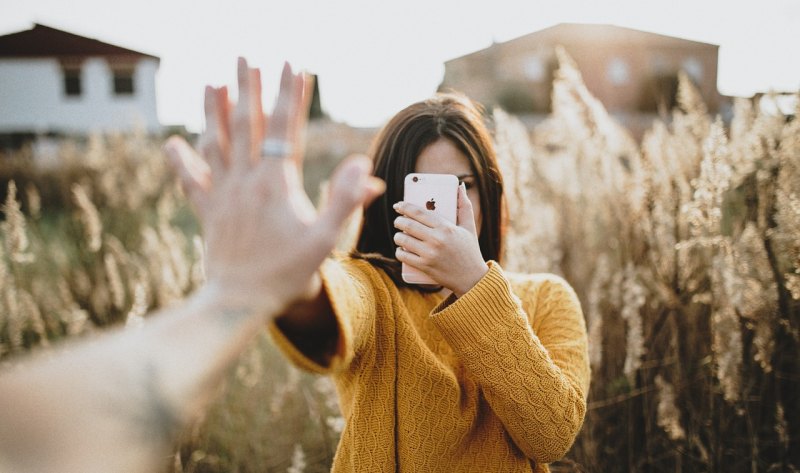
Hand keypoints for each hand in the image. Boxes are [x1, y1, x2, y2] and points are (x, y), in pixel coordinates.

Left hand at [165, 58, 383, 314]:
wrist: (241, 302)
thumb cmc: (288, 273)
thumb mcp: (326, 239)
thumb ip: (346, 200)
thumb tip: (365, 166)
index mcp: (276, 183)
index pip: (286, 128)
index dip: (291, 95)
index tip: (293, 65)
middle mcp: (246, 181)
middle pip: (246, 124)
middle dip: (249, 88)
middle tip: (247, 58)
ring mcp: (223, 194)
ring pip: (215, 143)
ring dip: (214, 110)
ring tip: (213, 82)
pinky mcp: (207, 211)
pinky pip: (191, 180)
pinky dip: (181, 160)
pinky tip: (172, 142)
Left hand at [393, 183, 488, 295]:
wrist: (472, 278)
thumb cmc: (470, 250)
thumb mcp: (469, 227)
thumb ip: (464, 205)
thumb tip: (460, 186)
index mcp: (446, 227)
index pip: (419, 212)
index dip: (405, 207)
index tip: (398, 205)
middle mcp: (436, 240)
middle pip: (407, 225)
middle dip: (399, 221)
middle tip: (398, 221)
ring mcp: (429, 254)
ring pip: (402, 239)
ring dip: (397, 236)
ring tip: (400, 235)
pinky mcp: (424, 267)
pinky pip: (403, 255)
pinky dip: (399, 251)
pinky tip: (401, 249)